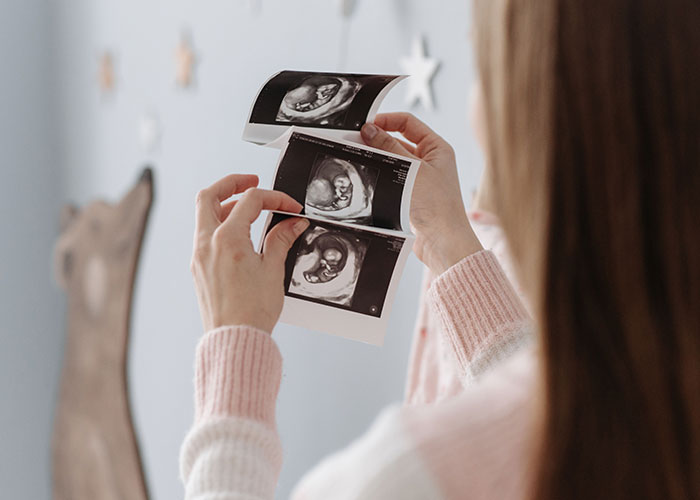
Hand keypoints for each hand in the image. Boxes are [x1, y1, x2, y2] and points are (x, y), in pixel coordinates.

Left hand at [191, 174, 309, 332]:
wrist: (235, 339)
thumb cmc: (252, 311)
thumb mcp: (273, 270)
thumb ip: (281, 240)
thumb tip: (292, 223)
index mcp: (227, 239)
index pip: (250, 201)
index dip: (275, 198)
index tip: (290, 207)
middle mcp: (207, 244)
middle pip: (210, 195)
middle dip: (231, 183)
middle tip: (252, 182)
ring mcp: (199, 256)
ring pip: (204, 215)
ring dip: (225, 205)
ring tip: (247, 209)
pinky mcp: (198, 268)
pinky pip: (204, 235)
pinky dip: (220, 225)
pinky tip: (239, 234)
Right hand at [361, 113, 481, 273]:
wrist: (442, 241)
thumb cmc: (437, 206)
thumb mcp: (410, 170)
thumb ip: (389, 148)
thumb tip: (370, 129)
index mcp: (437, 148)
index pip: (408, 123)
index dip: (386, 120)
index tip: (366, 125)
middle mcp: (430, 161)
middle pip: (399, 141)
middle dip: (378, 140)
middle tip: (356, 141)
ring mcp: (421, 179)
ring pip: (393, 161)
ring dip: (378, 159)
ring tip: (359, 158)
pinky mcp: (412, 195)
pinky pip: (392, 178)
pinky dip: (380, 176)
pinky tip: (368, 176)